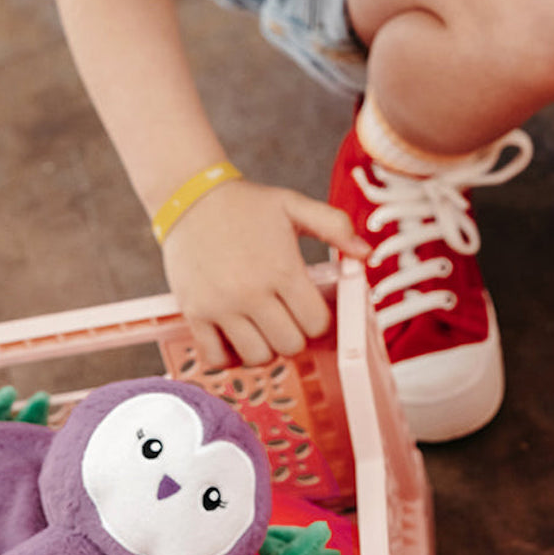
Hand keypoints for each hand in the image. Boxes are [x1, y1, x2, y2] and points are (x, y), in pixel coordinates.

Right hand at [161, 178, 369, 366]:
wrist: (189, 196)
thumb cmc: (246, 203)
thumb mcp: (294, 205)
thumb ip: (335, 225)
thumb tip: (365, 253)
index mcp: (283, 269)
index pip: (316, 324)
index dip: (317, 320)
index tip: (307, 308)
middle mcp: (252, 293)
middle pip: (289, 346)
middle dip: (293, 335)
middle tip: (284, 318)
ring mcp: (221, 306)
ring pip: (257, 357)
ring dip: (264, 349)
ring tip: (260, 329)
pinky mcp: (194, 312)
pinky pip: (216, 358)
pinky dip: (228, 356)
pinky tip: (234, 337)